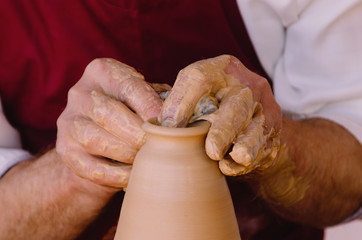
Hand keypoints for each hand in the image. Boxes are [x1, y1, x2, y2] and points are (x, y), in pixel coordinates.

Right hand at [56, 58, 162, 189]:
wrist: (99, 139)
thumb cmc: (131, 113)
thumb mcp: (144, 98)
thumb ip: (160, 101)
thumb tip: (182, 117)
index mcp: (102, 72)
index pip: (129, 86)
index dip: (152, 107)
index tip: (171, 125)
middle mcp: (79, 93)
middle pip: (108, 112)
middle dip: (138, 133)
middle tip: (160, 146)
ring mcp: (68, 122)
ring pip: (96, 139)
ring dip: (127, 154)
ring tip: (146, 160)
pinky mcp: (64, 150)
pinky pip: (90, 167)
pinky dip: (115, 175)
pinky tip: (133, 176)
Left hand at [159, 55, 281, 175]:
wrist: (252, 112)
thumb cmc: (213, 101)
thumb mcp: (195, 92)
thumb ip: (178, 102)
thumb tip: (160, 126)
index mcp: (223, 69)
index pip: (200, 77)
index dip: (182, 100)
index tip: (168, 126)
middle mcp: (248, 85)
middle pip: (236, 106)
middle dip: (223, 131)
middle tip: (212, 151)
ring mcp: (265, 109)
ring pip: (256, 130)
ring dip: (241, 149)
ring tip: (223, 162)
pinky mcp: (274, 132)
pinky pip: (262, 149)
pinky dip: (244, 162)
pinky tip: (229, 167)